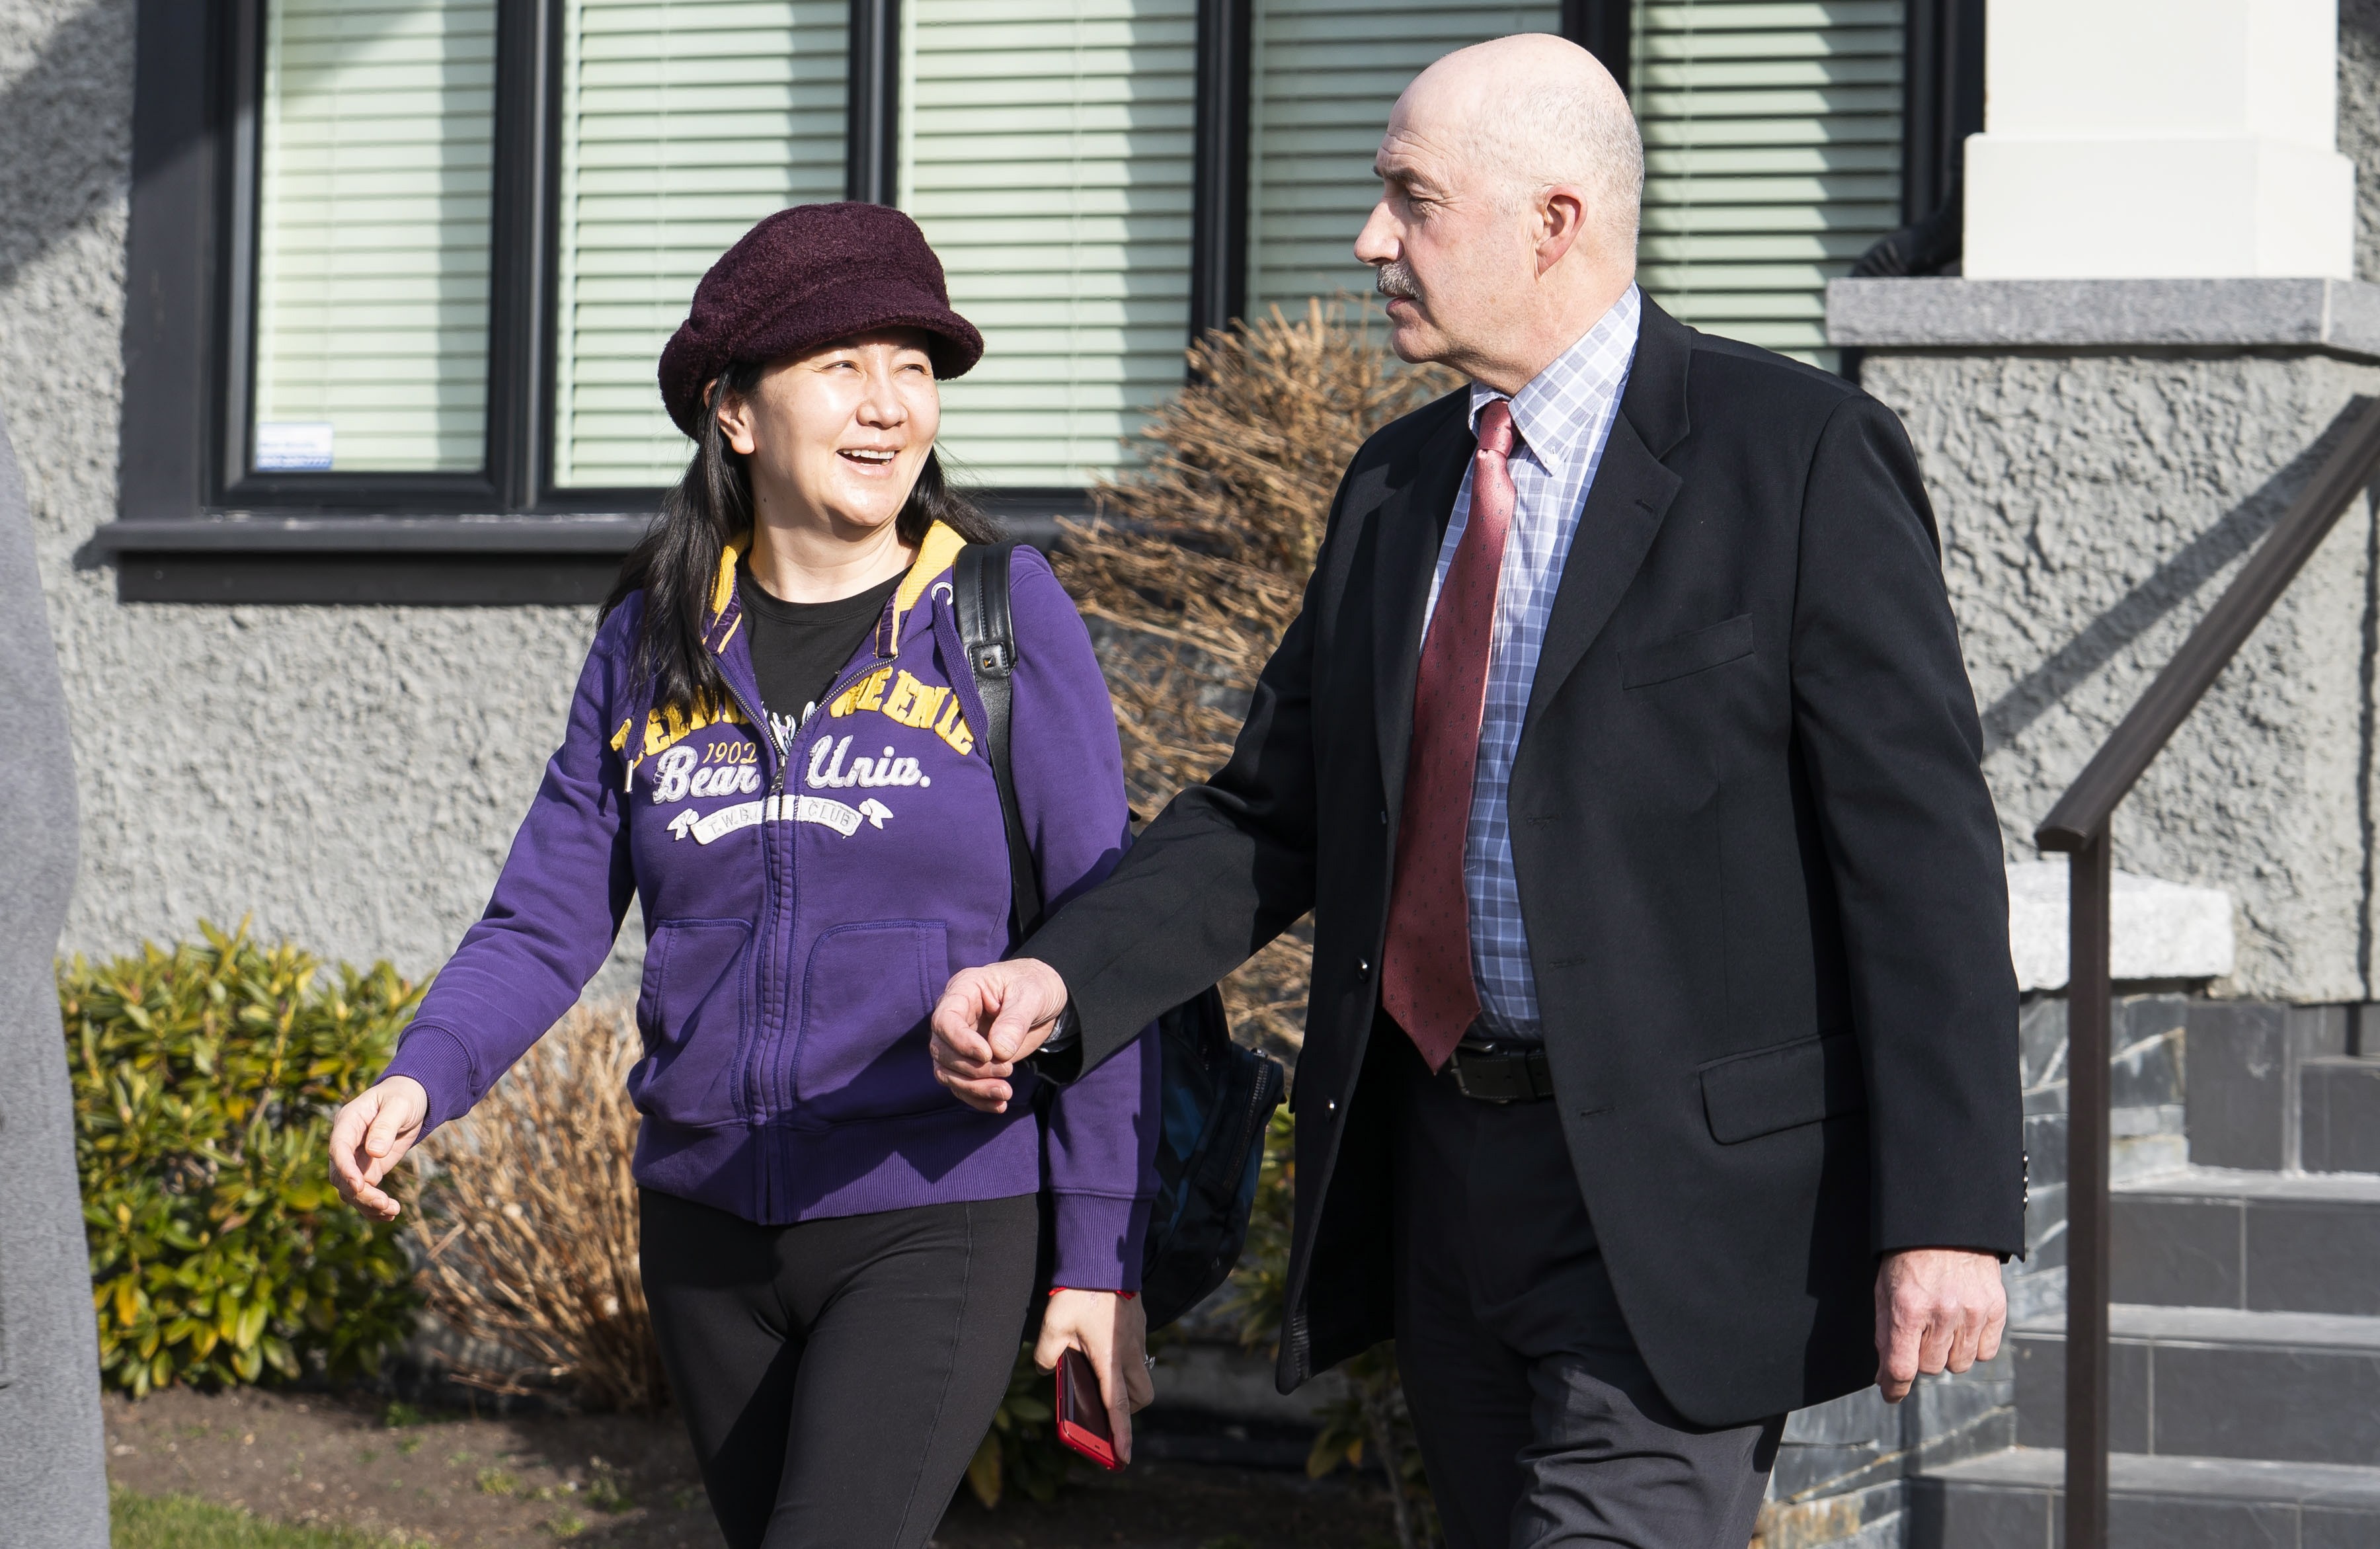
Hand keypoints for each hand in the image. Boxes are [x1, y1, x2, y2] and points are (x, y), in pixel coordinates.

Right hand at [328, 1076, 428, 1221]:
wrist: (413, 1099)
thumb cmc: (404, 1096)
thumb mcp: (399, 1104)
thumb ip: (386, 1125)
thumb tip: (374, 1152)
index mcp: (348, 1122)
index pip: (338, 1149)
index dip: (345, 1169)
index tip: (360, 1186)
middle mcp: (346, 1143)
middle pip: (341, 1176)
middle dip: (360, 1193)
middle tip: (385, 1204)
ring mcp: (356, 1159)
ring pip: (350, 1190)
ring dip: (368, 1205)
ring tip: (393, 1211)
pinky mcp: (368, 1170)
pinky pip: (364, 1193)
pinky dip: (374, 1207)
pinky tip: (390, 1215)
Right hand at [929, 958, 1069, 1112]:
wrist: (1045, 999)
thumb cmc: (1035, 986)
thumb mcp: (1031, 995)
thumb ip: (1014, 1021)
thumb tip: (998, 1053)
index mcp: (964, 990)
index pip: (944, 1020)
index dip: (960, 1042)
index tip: (987, 1055)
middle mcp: (956, 1017)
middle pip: (942, 1051)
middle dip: (972, 1069)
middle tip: (1007, 1071)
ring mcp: (960, 1041)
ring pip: (948, 1072)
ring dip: (973, 1088)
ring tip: (1005, 1093)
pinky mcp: (971, 1061)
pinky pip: (963, 1085)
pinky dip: (978, 1098)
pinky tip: (999, 1105)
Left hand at [1036, 1289, 1154, 1463]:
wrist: (1102, 1257)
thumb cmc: (1079, 1293)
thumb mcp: (1053, 1326)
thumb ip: (1047, 1354)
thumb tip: (1047, 1368)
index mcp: (1110, 1361)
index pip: (1118, 1407)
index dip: (1121, 1435)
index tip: (1123, 1457)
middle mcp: (1131, 1354)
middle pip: (1141, 1397)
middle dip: (1127, 1410)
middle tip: (1105, 1406)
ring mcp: (1139, 1339)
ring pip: (1142, 1376)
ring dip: (1128, 1384)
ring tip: (1103, 1376)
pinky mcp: (1140, 1324)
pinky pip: (1139, 1353)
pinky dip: (1126, 1360)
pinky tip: (1105, 1345)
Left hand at [1875, 1247, 2005, 1401]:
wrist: (1947, 1224)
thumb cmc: (1908, 1257)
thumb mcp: (1884, 1290)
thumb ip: (1884, 1334)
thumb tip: (1885, 1377)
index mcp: (1907, 1307)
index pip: (1902, 1366)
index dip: (1894, 1387)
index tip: (1891, 1393)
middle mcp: (1942, 1312)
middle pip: (1930, 1367)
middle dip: (1919, 1356)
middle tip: (1919, 1331)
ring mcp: (1972, 1312)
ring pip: (1958, 1364)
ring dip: (1947, 1353)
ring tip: (1941, 1324)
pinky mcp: (1996, 1309)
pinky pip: (1985, 1352)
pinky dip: (1973, 1346)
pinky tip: (1963, 1324)